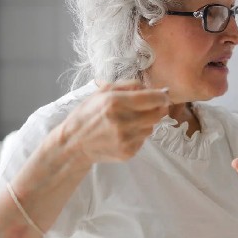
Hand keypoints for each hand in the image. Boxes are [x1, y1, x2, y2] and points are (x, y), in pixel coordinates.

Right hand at [55, 80, 169, 165]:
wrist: (73, 143)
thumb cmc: (88, 114)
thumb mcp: (102, 92)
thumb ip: (129, 85)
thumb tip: (153, 88)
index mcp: (115, 102)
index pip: (153, 98)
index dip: (162, 96)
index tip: (163, 95)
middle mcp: (122, 122)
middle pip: (158, 114)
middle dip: (158, 108)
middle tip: (152, 106)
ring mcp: (126, 139)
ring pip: (152, 127)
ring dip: (147, 122)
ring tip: (131, 120)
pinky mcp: (128, 152)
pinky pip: (143, 140)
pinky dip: (139, 135)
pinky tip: (124, 133)